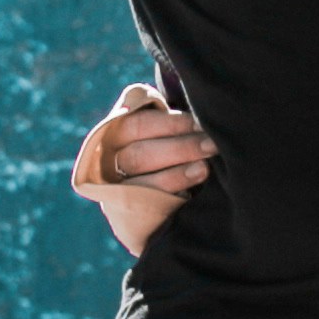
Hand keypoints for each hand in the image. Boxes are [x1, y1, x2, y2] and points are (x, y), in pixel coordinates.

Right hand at [69, 80, 208, 254]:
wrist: (158, 199)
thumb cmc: (167, 147)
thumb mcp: (161, 125)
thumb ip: (160, 110)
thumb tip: (184, 100)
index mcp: (112, 132)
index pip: (136, 126)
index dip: (170, 124)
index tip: (200, 123)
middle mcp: (106, 163)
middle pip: (138, 155)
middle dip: (180, 148)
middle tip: (211, 145)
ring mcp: (114, 192)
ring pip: (141, 183)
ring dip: (176, 174)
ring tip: (205, 168)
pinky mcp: (124, 218)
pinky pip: (145, 210)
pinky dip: (169, 199)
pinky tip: (190, 194)